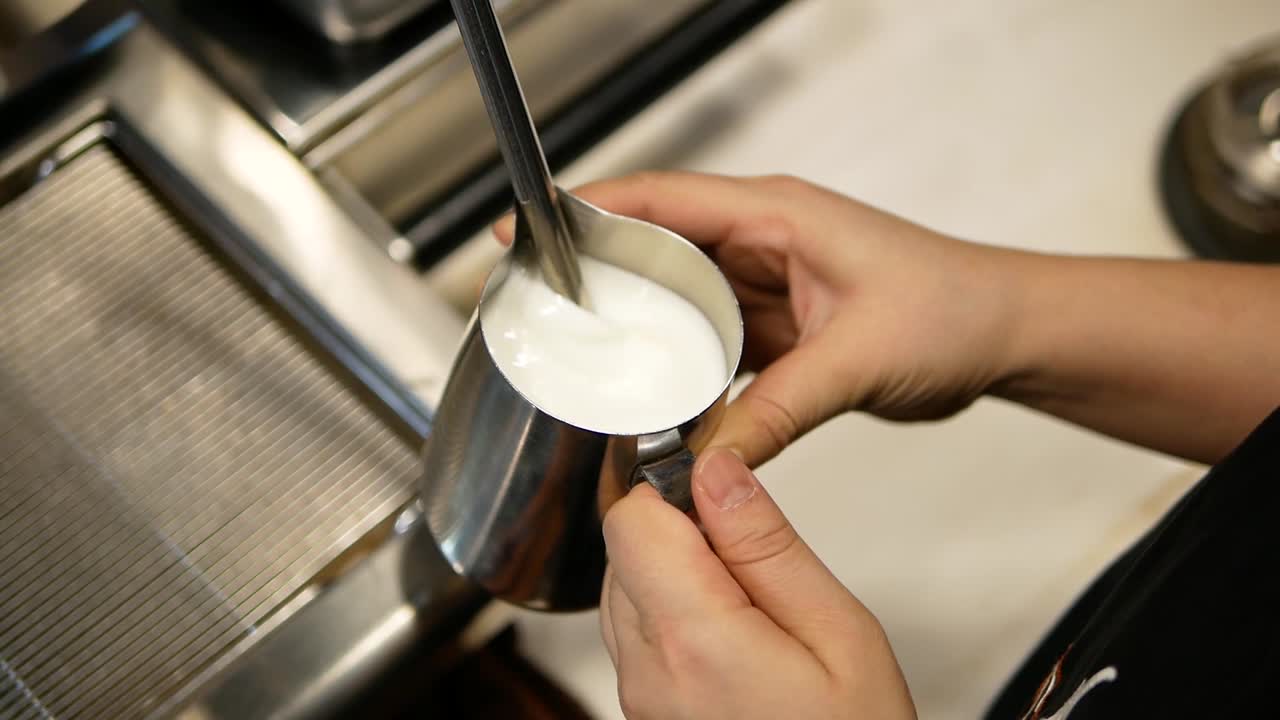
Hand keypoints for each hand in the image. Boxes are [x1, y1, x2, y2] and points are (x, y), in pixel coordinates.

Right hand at [496, 172, 1023, 466]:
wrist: (1004, 337)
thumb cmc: (954, 309)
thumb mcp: (858, 358)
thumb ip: (779, 409)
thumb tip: (708, 456)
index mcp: (775, 216)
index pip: (660, 201)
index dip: (587, 211)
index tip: (526, 227)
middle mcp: (763, 242)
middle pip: (656, 249)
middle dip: (598, 275)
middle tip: (542, 308)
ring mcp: (767, 285)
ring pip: (680, 301)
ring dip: (640, 328)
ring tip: (587, 358)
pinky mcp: (778, 329)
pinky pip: (711, 345)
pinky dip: (682, 369)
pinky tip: (656, 399)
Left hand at [601, 447, 915, 719]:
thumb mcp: (839, 631)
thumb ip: (765, 545)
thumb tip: (716, 472)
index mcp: (693, 641)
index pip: (631, 519)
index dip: (675, 492)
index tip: (724, 499)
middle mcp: (648, 671)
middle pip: (624, 550)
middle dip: (681, 533)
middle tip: (756, 564)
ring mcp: (640, 696)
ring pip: (624, 586)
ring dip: (677, 574)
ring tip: (752, 609)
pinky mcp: (644, 709)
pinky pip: (636, 632)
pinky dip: (674, 614)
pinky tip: (733, 635)